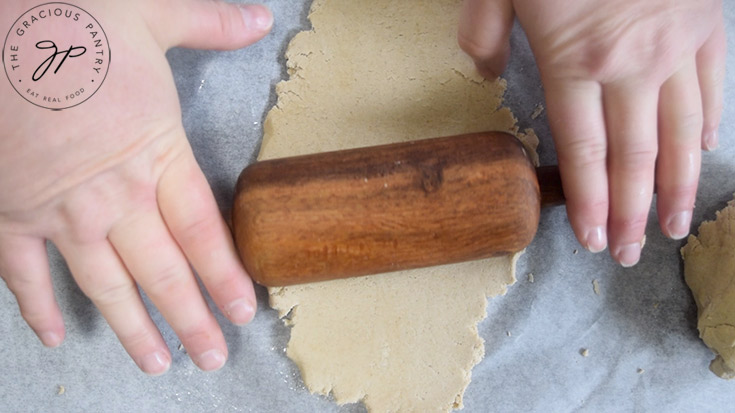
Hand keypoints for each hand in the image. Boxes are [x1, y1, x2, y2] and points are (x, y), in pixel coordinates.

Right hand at [0, 0, 271, 374]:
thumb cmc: (73, 20)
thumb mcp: (153, 16)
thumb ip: (210, 25)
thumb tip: (258, 18)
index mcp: (157, 156)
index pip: (204, 234)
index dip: (226, 278)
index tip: (243, 313)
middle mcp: (115, 197)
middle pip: (164, 273)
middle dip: (191, 320)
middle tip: (212, 357)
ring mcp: (61, 212)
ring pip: (106, 286)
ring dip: (133, 328)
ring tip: (157, 363)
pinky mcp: (11, 213)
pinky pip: (24, 274)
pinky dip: (37, 307)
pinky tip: (57, 336)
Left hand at [458, 0, 724, 265]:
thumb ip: (484, 36)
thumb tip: (487, 73)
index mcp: (576, 60)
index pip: (583, 153)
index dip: (590, 203)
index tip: (593, 239)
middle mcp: (632, 64)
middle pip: (634, 157)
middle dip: (634, 213)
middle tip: (632, 253)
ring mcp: (677, 45)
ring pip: (681, 133)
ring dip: (679, 185)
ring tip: (677, 226)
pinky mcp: (706, 23)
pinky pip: (713, 85)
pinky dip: (709, 123)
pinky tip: (704, 152)